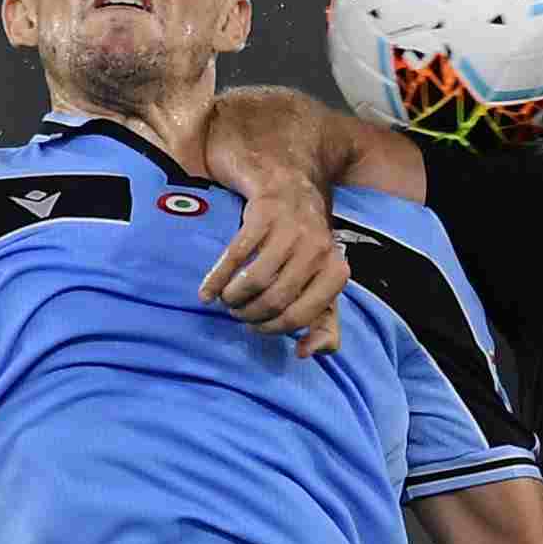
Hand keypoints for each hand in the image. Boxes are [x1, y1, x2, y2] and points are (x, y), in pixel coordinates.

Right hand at [199, 179, 350, 357]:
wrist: (292, 190)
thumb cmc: (308, 249)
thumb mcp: (324, 286)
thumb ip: (325, 325)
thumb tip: (305, 353)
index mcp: (336, 271)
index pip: (301, 315)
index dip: (274, 328)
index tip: (257, 328)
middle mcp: (318, 249)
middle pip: (277, 299)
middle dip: (252, 315)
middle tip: (239, 315)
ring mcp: (291, 230)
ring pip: (256, 280)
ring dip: (235, 299)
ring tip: (228, 303)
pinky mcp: (264, 214)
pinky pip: (235, 256)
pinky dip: (217, 278)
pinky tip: (207, 293)